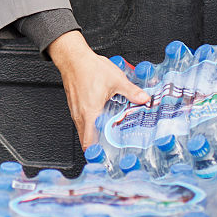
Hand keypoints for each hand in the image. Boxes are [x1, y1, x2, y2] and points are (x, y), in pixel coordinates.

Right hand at [48, 31, 150, 148]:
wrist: (73, 57)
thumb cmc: (88, 68)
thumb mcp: (116, 80)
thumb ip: (132, 92)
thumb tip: (144, 99)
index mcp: (90, 113)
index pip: (89, 141)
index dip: (97, 152)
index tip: (106, 158)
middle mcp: (80, 115)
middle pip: (86, 140)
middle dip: (98, 147)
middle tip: (111, 150)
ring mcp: (75, 111)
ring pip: (83, 131)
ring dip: (94, 136)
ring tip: (107, 137)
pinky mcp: (75, 105)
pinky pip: (81, 122)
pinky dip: (90, 126)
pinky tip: (100, 120)